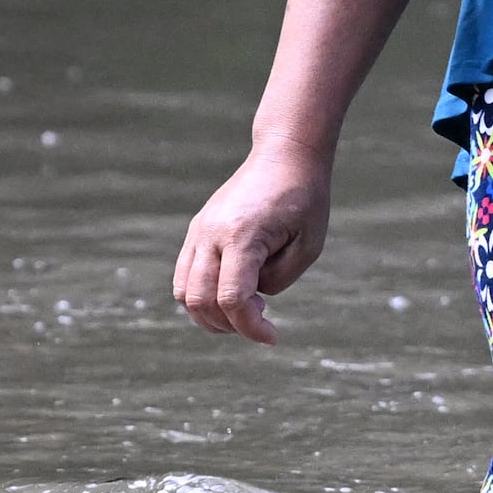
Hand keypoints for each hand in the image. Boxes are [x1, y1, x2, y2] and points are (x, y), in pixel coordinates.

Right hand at [173, 147, 333, 342]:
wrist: (284, 156)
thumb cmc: (304, 200)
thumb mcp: (308, 247)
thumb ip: (276, 280)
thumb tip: (250, 298)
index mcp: (242, 236)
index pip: (232, 298)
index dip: (251, 328)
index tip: (274, 336)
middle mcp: (211, 233)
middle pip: (200, 300)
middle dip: (230, 325)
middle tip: (262, 318)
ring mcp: (199, 231)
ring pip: (184, 292)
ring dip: (211, 315)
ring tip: (246, 308)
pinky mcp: (198, 230)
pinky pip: (185, 276)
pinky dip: (203, 296)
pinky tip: (234, 291)